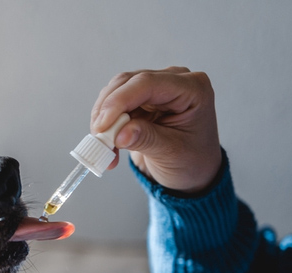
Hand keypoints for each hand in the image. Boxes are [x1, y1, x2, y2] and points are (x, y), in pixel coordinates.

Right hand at [91, 67, 221, 192]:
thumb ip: (146, 139)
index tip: (102, 126)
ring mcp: (156, 88)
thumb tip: (119, 134)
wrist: (192, 171)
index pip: (148, 83)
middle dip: (107, 110)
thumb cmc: (192, 160)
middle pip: (127, 83)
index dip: (120, 101)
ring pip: (115, 91)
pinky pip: (113, 104)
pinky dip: (105, 125)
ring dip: (103, 119)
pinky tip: (109, 145)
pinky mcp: (140, 98)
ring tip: (105, 148)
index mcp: (192, 89)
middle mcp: (173, 81)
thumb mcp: (172, 153)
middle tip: (99, 139)